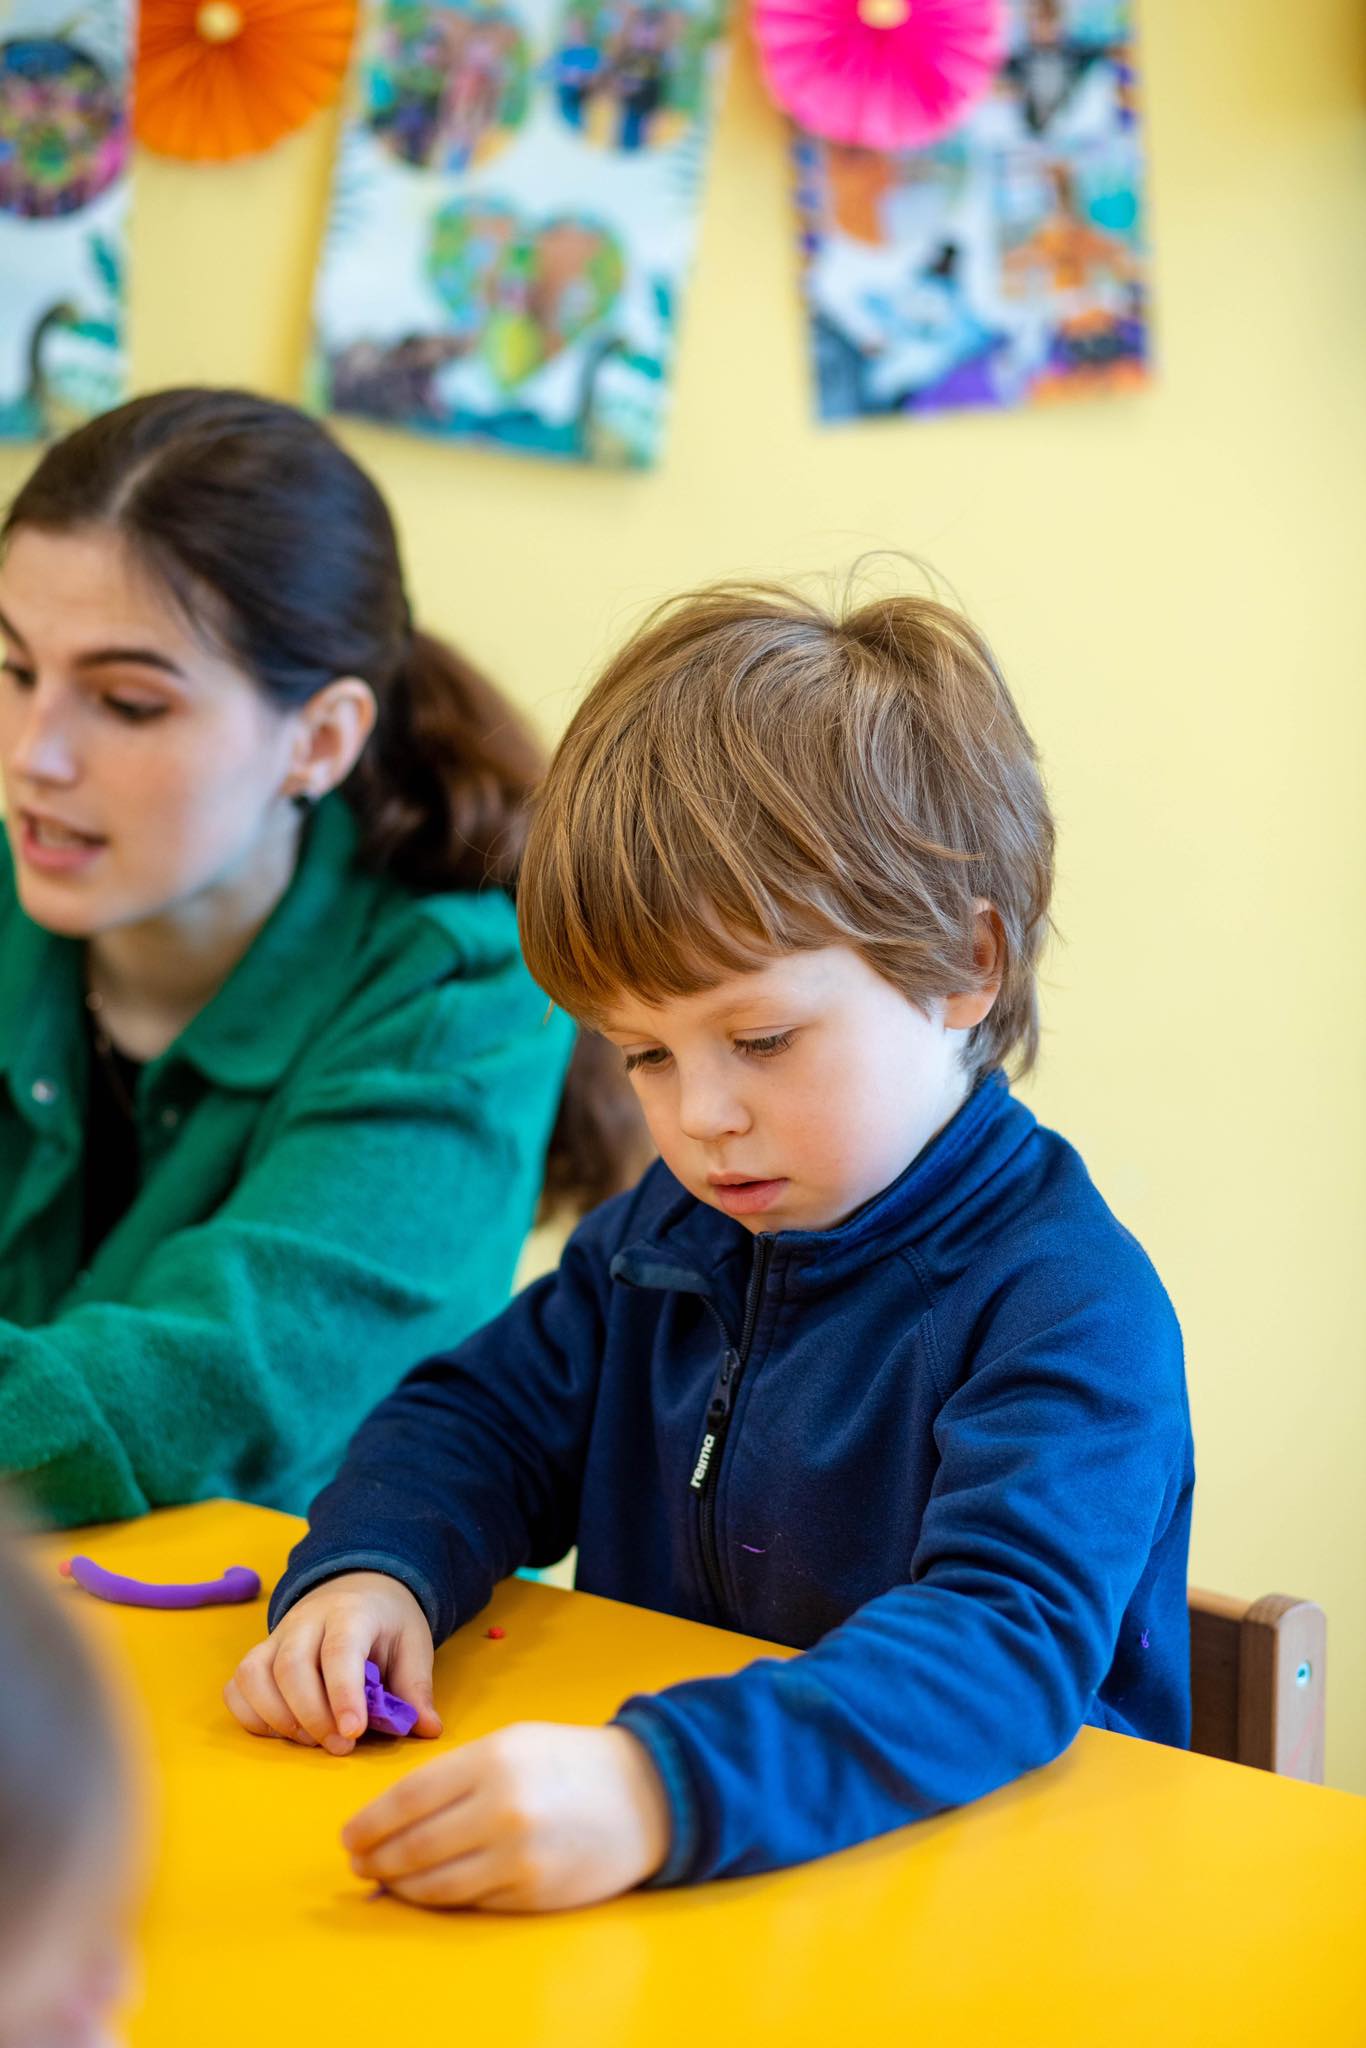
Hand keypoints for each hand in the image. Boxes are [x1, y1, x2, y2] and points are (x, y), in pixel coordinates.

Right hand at [223, 1571, 441, 1755]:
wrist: (357, 1587)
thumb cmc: (386, 1623)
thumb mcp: (413, 1644)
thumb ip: (416, 1687)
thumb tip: (428, 1729)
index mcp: (351, 1613)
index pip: (340, 1651)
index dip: (343, 1694)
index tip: (354, 1732)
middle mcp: (307, 1620)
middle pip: (291, 1667)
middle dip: (312, 1716)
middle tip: (341, 1747)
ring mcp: (277, 1636)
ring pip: (255, 1675)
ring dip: (278, 1719)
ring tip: (312, 1741)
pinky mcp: (258, 1655)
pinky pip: (237, 1686)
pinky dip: (251, 1716)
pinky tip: (283, 1732)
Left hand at [342, 1722, 671, 1909]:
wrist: (646, 1794)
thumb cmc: (572, 1762)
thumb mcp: (513, 1743)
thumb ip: (457, 1775)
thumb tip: (395, 1814)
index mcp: (493, 1761)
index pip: (409, 1798)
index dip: (371, 1822)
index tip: (349, 1836)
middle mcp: (501, 1810)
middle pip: (415, 1846)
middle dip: (378, 1859)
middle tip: (359, 1864)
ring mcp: (517, 1858)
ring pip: (436, 1883)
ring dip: (402, 1886)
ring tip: (386, 1880)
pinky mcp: (532, 1895)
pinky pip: (470, 1901)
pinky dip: (442, 1899)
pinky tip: (429, 1891)